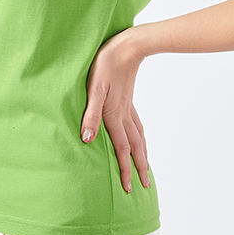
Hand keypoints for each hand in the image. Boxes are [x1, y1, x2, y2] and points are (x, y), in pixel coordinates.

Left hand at [80, 27, 151, 193]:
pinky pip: (137, 123)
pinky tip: (139, 134)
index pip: (121, 149)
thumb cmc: (107, 64)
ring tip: (146, 165)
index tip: (129, 188)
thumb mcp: (94, 88)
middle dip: (139, 167)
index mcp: (114, 115)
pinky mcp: (128, 97)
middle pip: (134, 146)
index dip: (124, 169)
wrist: (128, 46)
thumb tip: (87, 140)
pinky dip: (141, 135)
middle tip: (146, 186)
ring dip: (142, 153)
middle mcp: (124, 114)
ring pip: (139, 135)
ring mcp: (128, 106)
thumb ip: (91, 114)